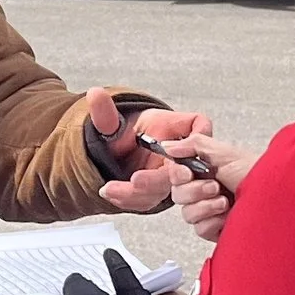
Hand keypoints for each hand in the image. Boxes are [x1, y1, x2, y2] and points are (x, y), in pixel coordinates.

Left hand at [87, 94, 210, 213]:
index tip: (169, 147)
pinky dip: (129, 199)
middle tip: (135, 180)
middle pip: (182, 169)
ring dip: (137, 193)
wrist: (115, 153)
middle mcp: (178, 154)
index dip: (194, 139)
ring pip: (164, 190)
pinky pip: (148, 200)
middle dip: (157, 179)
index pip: (199, 127)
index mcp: (176, 128)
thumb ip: (105, 113)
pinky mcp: (156, 193)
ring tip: (110, 189)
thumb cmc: (124, 132)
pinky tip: (111, 193)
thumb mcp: (114, 120)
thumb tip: (95, 94)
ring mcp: (170, 176)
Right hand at [160, 131, 258, 243]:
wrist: (279, 197)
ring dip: (206, 207)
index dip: (177, 174)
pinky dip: (213, 222)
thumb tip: (169, 147)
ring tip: (226, 201)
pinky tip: (228, 216)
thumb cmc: (258, 174)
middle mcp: (206, 191)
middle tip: (216, 186)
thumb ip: (195, 145)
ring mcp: (211, 212)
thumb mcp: (225, 152)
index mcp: (205, 172)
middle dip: (196, 191)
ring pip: (187, 214)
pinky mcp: (217, 230)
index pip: (176, 175)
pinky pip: (200, 229)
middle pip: (178, 195)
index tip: (187, 173)